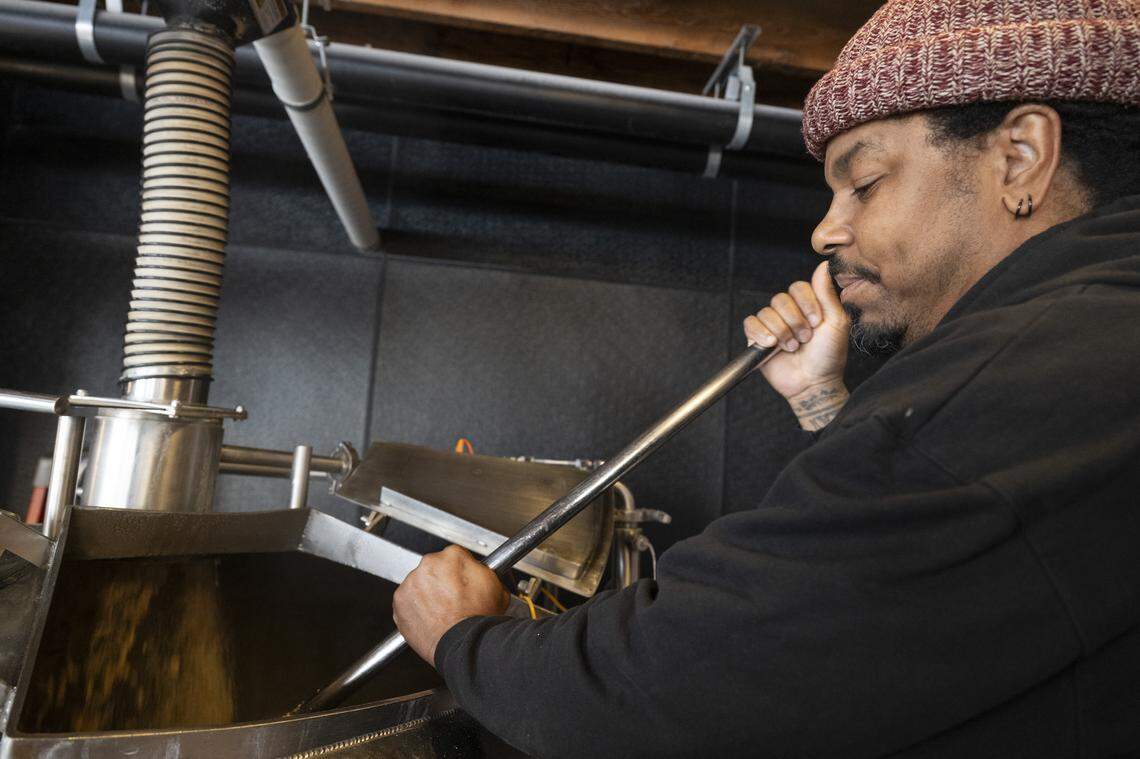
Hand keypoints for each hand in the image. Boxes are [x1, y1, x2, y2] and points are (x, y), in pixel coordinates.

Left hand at [393, 545, 509, 664]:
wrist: (463, 643)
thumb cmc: (479, 618)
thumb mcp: (496, 586)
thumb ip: (482, 572)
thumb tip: (478, 571)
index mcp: (453, 556)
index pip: (454, 557)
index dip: (459, 573)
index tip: (460, 583)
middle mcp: (429, 564)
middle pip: (434, 568)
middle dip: (440, 582)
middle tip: (451, 600)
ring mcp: (411, 583)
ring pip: (418, 584)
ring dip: (426, 594)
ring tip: (440, 612)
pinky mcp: (400, 601)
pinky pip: (406, 601)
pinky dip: (414, 609)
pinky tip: (429, 618)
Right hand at [743, 261, 850, 430]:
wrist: (814, 383)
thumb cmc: (829, 355)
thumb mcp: (836, 322)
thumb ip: (827, 293)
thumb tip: (824, 264)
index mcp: (806, 305)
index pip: (797, 287)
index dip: (806, 303)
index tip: (816, 322)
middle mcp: (787, 313)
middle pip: (779, 299)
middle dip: (794, 321)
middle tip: (805, 338)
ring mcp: (771, 325)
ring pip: (765, 313)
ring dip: (781, 332)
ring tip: (792, 347)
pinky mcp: (756, 339)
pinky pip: (750, 324)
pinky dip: (761, 333)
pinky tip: (772, 345)